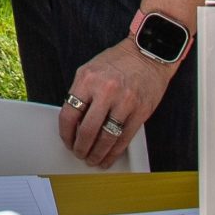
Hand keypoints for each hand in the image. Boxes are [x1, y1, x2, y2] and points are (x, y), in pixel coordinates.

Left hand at [59, 39, 176, 169]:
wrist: (148, 54)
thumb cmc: (118, 62)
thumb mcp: (90, 70)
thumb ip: (80, 93)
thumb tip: (73, 122)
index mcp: (87, 80)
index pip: (69, 114)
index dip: (66, 134)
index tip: (67, 141)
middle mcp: (105, 91)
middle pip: (87, 130)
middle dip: (80, 148)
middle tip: (79, 154)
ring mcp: (125, 102)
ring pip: (106, 138)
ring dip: (97, 154)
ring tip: (93, 159)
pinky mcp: (141, 111)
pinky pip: (124, 138)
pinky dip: (115, 152)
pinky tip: (109, 157)